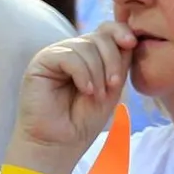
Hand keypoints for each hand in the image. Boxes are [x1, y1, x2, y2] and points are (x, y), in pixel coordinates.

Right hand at [11, 23, 138, 173]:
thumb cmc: (84, 120)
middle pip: (99, 36)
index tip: (132, 44)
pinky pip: (68, 55)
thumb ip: (119, 63)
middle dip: (112, 60)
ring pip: (85, 46)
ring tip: (96, 95)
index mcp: (89, 55)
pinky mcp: (41, 63)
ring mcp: (55, 55)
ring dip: (98, 72)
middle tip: (113, 86)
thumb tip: (130, 38)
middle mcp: (71, 51)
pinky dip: (82, 73)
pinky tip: (85, 91)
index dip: (120, 32)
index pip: (107, 30)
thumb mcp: (111, 88)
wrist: (59, 143)